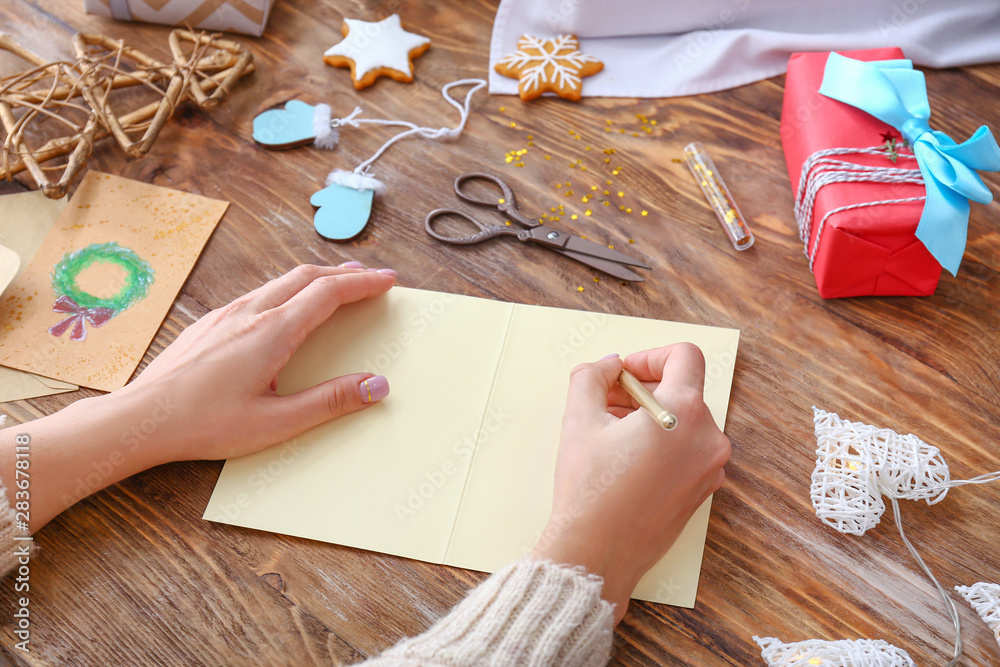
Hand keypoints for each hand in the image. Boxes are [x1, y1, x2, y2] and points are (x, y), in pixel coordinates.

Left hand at [125, 263, 396, 462]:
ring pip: (280, 282)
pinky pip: (258, 294)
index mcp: (273, 332)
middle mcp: (250, 313)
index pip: (329, 293)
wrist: (140, 418)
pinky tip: (286, 308)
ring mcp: (226, 314)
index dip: (363, 283)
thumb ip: (330, 402)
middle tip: (371, 277)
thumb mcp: (276, 422)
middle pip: (306, 277)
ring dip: (315, 279)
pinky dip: (287, 290)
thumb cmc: (204, 424)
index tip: (388, 280)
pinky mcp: (209, 323)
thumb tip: (377, 385)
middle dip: (344, 274)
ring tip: (336, 284)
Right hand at [530, 343, 730, 622]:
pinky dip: (660, 444)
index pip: (685, 357)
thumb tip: (608, 364)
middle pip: (681, 391)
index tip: (623, 373)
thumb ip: (592, 376)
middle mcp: (709, 439)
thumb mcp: (579, 419)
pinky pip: (686, 451)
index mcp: (685, 414)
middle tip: (604, 401)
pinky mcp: (702, 492)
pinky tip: (624, 459)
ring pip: (683, 422)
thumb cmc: (590, 490)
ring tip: (609, 431)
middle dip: (641, 390)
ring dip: (649, 417)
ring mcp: (710, 469)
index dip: (650, 356)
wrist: (598, 554)